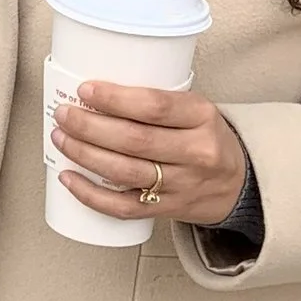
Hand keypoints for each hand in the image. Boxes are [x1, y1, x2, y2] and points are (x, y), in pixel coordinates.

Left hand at [52, 83, 249, 229]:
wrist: (239, 185)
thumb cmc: (207, 139)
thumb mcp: (197, 110)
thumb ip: (159, 102)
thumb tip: (96, 91)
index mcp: (202, 117)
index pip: (155, 106)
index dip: (115, 99)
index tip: (86, 90)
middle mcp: (195, 152)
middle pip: (134, 140)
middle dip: (89, 127)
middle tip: (64, 114)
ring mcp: (182, 185)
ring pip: (125, 173)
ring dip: (85, 155)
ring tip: (61, 139)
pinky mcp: (167, 210)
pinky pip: (123, 207)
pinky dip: (91, 195)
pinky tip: (69, 179)